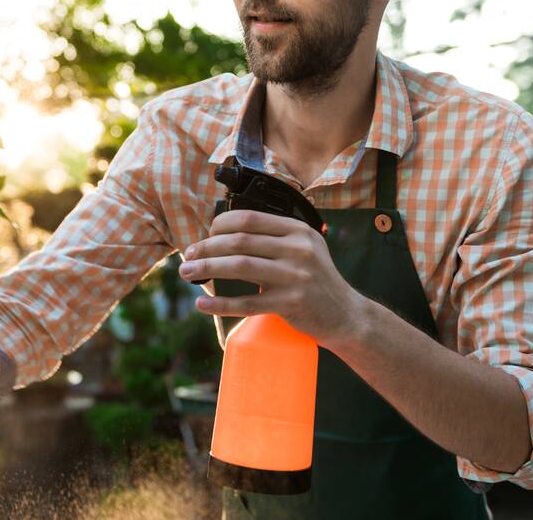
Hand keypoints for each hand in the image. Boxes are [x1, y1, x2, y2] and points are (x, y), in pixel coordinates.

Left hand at [179, 209, 363, 346]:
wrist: (346, 315)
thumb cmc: (315, 281)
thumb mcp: (303, 249)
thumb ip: (273, 239)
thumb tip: (221, 236)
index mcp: (297, 230)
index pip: (249, 218)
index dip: (219, 226)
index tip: (204, 237)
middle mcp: (298, 249)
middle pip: (239, 241)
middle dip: (206, 248)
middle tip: (188, 257)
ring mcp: (296, 276)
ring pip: (239, 267)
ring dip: (206, 269)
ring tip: (186, 274)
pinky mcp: (291, 303)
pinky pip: (248, 303)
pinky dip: (221, 304)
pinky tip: (201, 304)